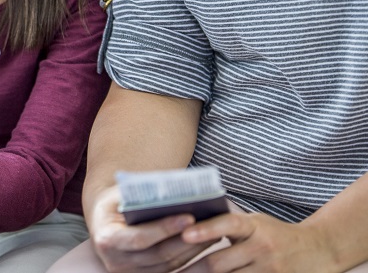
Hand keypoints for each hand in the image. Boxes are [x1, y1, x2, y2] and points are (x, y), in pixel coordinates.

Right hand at [90, 185, 212, 272]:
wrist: (104, 222)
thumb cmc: (115, 203)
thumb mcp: (121, 194)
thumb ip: (141, 196)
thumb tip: (174, 192)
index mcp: (106, 239)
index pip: (140, 238)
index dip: (165, 229)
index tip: (189, 217)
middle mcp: (116, 262)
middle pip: (159, 255)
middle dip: (186, 240)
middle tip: (210, 225)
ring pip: (169, 265)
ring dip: (193, 250)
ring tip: (214, 232)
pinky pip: (172, 270)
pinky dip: (189, 257)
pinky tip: (204, 244)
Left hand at [179, 212, 335, 272]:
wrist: (318, 250)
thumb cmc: (275, 234)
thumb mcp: (255, 222)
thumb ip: (228, 223)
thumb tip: (187, 221)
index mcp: (254, 226)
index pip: (228, 224)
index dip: (206, 230)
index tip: (183, 234)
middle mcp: (262, 247)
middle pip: (220, 262)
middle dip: (192, 269)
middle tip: (170, 272)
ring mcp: (270, 270)